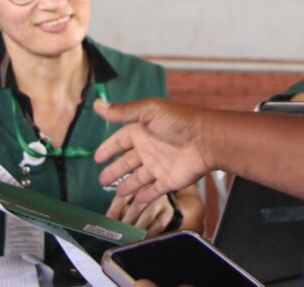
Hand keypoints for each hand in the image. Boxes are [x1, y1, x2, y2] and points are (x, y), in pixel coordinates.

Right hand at [94, 98, 211, 203]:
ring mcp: (159, 166)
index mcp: (142, 131)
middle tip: (101, 180)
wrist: (206, 140)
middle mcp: (149, 149)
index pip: (120, 141)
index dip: (108, 149)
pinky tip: (138, 200)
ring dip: (127, 185)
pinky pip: (154, 190)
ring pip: (138, 178)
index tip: (97, 157)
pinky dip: (146, 195)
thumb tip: (97, 104)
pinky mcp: (169, 180)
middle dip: (114, 171)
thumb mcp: (148, 111)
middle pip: (127, 162)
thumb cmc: (178, 122)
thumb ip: (123, 111)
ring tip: (116, 192)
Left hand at [105, 193, 173, 236]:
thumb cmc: (138, 200)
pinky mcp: (168, 211)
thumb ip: (115, 213)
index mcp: (133, 184)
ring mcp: (159, 200)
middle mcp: (148, 190)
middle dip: (124, 225)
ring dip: (135, 231)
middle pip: (135, 208)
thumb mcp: (125, 200)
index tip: (106, 228)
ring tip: (128, 239)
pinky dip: (148, 234)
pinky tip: (142, 239)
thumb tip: (101, 233)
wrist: (161, 192)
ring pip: (147, 217)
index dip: (112, 214)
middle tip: (117, 236)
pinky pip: (158, 225)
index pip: (121, 199)